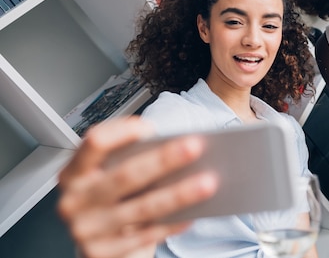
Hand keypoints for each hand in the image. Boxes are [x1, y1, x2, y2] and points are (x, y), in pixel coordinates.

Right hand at [57, 116, 217, 257]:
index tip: (150, 128)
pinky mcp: (103, 252)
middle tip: (195, 146)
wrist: (101, 246)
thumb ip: (131, 160)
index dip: (121, 132)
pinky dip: (173, 222)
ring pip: (141, 208)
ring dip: (179, 193)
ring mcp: (87, 230)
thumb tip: (176, 146)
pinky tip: (194, 213)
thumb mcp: (112, 177)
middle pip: (124, 175)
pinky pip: (147, 235)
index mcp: (75, 172)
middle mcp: (75, 200)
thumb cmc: (114, 201)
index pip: (94, 142)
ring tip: (208, 181)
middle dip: (163, 159)